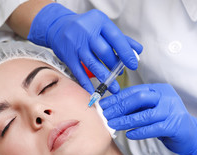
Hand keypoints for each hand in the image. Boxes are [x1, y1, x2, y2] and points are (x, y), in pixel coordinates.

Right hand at [27, 3, 141, 93]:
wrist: (58, 26)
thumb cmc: (85, 28)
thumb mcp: (103, 27)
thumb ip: (121, 39)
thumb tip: (138, 51)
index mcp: (99, 22)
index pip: (116, 39)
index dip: (126, 53)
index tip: (133, 65)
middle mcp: (87, 31)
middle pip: (104, 52)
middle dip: (114, 66)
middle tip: (120, 75)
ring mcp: (76, 44)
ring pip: (92, 64)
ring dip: (104, 77)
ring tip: (113, 87)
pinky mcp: (67, 56)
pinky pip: (79, 71)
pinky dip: (86, 82)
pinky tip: (93, 90)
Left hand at [99, 84, 196, 154]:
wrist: (191, 135)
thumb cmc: (166, 121)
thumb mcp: (151, 109)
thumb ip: (136, 107)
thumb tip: (111, 108)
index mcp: (159, 89)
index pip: (135, 91)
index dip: (117, 98)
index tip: (103, 105)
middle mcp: (167, 97)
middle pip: (140, 98)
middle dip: (120, 107)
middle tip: (106, 115)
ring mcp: (172, 111)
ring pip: (145, 115)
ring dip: (126, 120)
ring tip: (113, 125)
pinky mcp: (175, 126)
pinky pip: (153, 128)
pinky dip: (140, 132)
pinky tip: (129, 135)